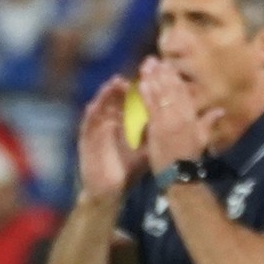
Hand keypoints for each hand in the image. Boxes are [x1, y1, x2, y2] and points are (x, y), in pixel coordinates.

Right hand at [77, 76, 147, 198]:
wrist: (110, 190)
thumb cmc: (127, 169)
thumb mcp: (146, 150)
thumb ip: (156, 136)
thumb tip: (177, 127)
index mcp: (123, 123)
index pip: (130, 103)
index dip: (139, 90)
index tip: (151, 78)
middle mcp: (109, 122)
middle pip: (115, 100)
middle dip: (123, 86)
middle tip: (132, 73)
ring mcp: (96, 130)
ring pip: (101, 107)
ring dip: (106, 95)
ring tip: (115, 82)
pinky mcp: (86, 140)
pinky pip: (87, 125)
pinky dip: (90, 115)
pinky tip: (93, 105)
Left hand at [136, 56, 224, 174]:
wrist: (179, 173)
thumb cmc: (191, 156)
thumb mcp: (203, 138)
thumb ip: (209, 121)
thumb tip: (221, 109)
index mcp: (191, 116)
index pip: (183, 92)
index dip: (174, 77)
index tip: (167, 64)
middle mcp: (180, 115)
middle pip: (170, 90)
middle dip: (161, 73)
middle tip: (153, 59)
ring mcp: (167, 120)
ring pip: (159, 95)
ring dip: (152, 79)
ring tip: (146, 65)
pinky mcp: (155, 127)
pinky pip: (150, 107)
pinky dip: (146, 94)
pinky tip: (141, 83)